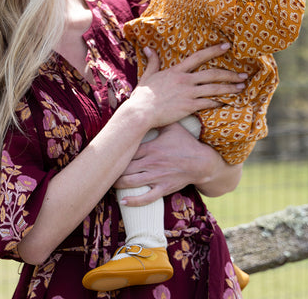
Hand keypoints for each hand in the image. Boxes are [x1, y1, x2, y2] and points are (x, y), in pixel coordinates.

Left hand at [114, 122, 242, 205]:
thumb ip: (158, 119)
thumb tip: (147, 107)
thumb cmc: (186, 143)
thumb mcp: (172, 126)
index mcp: (151, 147)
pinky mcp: (163, 188)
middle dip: (113, 170)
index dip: (115, 152)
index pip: (127, 150)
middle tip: (104, 170)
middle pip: (125, 168)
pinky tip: (123, 201)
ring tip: (109, 184)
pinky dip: (133, 201)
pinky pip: (146, 198)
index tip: (105, 152)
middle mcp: (151, 163)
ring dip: (118, 184)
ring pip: (131, 183)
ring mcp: (157, 177)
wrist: (203, 162)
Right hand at [130, 43, 246, 129]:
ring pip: (214, 88)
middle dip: (229, 74)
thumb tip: (148, 48)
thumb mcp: (147, 75)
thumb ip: (152, 61)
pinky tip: (227, 103)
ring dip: (229, 88)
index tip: (227, 46)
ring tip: (241, 87)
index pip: (198, 57)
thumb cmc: (142, 95)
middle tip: (243, 74)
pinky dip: (219, 103)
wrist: (141, 111)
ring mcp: (188, 93)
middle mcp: (185, 80)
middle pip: (212, 73)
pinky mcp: (189, 106)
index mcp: (176, 71)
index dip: (214, 50)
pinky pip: (208, 103)